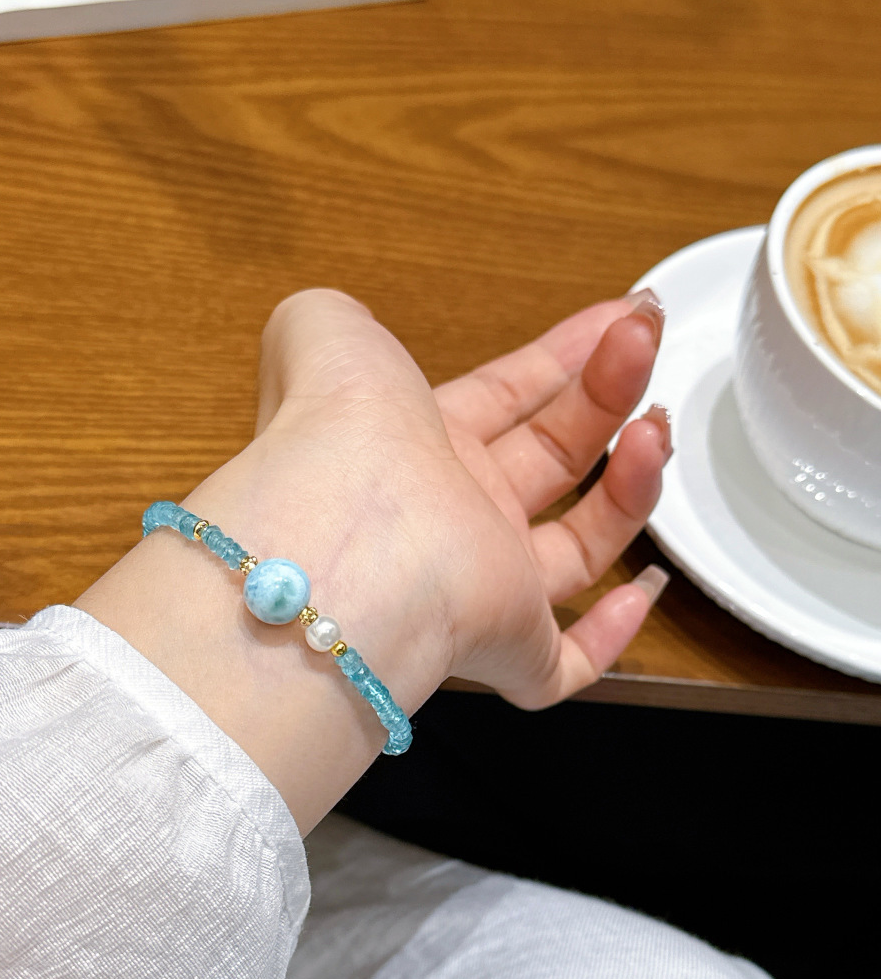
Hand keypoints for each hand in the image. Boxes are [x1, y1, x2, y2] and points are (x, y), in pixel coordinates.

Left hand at [246, 286, 668, 707]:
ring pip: (579, 547)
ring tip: (655, 427)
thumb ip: (332, 317)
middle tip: (647, 340)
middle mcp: (449, 519)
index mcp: (412, 446)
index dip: (564, 356)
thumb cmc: (340, 433)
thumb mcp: (325, 334)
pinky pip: (567, 663)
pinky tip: (646, 584)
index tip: (625, 315)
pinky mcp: (509, 651)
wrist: (347, 542)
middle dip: (607, 393)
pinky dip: (612, 636)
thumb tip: (345, 321)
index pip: (504, 397)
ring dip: (631, 483)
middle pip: (552, 457)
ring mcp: (481, 590)